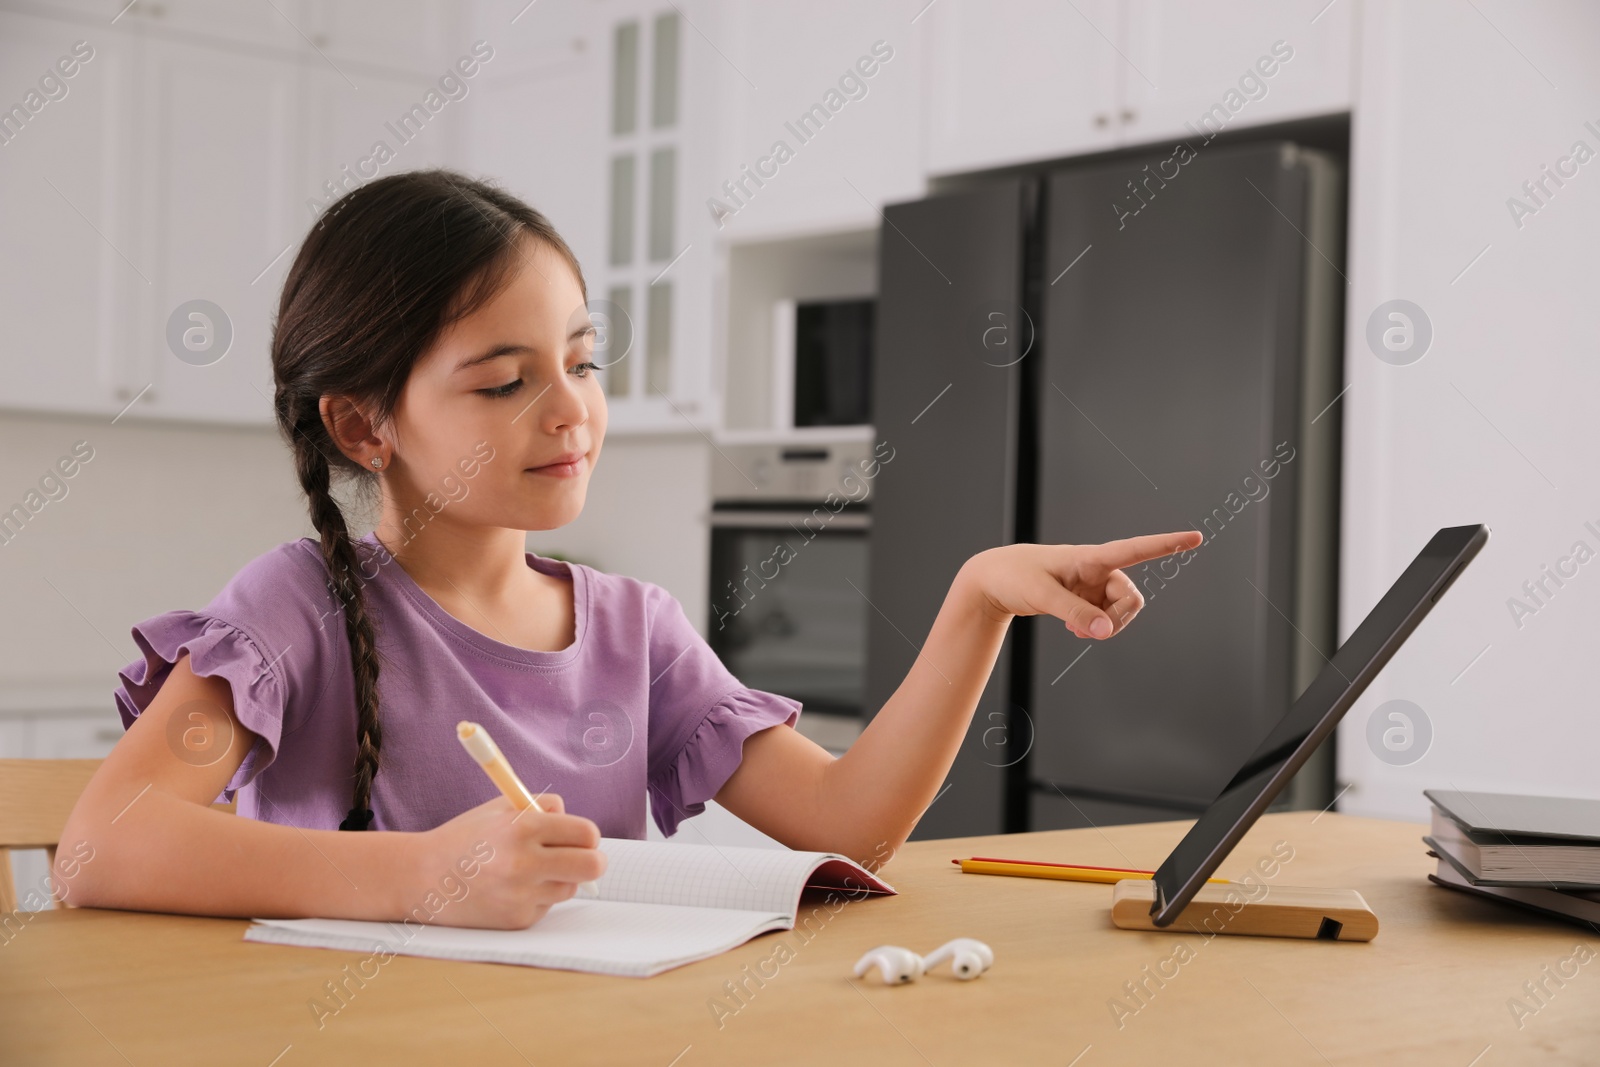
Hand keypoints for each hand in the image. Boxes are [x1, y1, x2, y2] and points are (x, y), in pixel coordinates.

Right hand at [410, 792, 606, 929]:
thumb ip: (543, 807)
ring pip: (570, 887)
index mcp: (522, 828)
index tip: (582, 837)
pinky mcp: (517, 920)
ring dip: (561, 878)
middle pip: (592, 865)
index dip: (588, 835)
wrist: (422, 878)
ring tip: (529, 871)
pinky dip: (538, 897)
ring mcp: (521, 895)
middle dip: (594, 861)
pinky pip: (547, 905)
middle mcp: (524, 863)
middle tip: (585, 858)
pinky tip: (510, 889)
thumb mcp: (501, 808)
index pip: (586, 833)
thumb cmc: (466, 838)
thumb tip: (582, 828)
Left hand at [960, 531, 1202, 638]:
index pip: (1134, 549)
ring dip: (1105, 626)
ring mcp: (1092, 583)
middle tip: (1093, 633)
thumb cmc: (1015, 577)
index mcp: (1089, 557)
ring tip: (1076, 630)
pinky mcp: (1085, 595)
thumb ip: (1077, 614)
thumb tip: (1106, 632)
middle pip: (1130, 597)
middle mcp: (1097, 568)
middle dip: (1119, 620)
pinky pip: (1105, 616)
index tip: (1195, 538)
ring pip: (1120, 610)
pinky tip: (1075, 628)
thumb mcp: (1042, 596)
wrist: (993, 579)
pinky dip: (1095, 626)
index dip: (1166, 545)